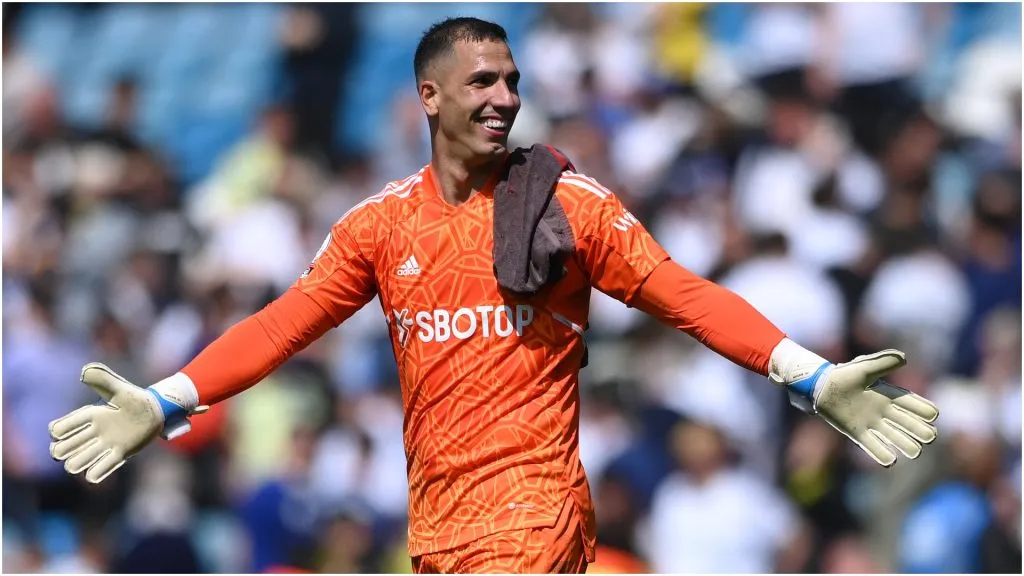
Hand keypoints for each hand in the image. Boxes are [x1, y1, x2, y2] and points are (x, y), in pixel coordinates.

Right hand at [48, 363, 189, 482]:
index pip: (58, 430)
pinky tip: (105, 463)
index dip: (60, 431)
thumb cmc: (136, 398)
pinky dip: (95, 473)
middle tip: (84, 442)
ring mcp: (103, 446)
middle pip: (60, 450)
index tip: (79, 424)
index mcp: (89, 416)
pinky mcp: (118, 455)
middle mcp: (91, 434)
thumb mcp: (119, 387)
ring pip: (74, 464)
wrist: (157, 411)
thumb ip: (102, 378)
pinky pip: (96, 473)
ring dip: (79, 462)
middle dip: (64, 450)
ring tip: (95, 453)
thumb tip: (83, 372)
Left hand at [813, 350, 939, 466]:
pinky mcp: (857, 432)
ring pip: (893, 436)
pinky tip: (891, 461)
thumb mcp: (864, 367)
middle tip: (930, 437)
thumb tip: (904, 358)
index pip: (910, 403)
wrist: (821, 387)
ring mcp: (871, 423)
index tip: (933, 414)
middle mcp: (883, 411)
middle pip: (906, 422)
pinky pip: (872, 445)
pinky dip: (881, 453)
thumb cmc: (843, 375)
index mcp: (888, 395)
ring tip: (916, 452)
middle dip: (918, 430)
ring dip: (904, 443)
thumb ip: (882, 363)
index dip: (922, 409)